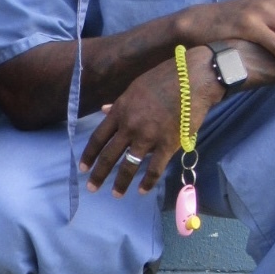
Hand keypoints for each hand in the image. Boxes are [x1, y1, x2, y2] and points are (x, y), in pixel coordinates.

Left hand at [78, 48, 218, 197]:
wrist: (191, 79)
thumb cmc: (163, 79)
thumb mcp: (135, 88)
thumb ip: (119, 103)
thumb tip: (104, 110)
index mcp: (120, 111)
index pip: (98, 138)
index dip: (89, 154)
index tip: (82, 167)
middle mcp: (129, 126)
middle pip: (109, 155)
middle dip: (98, 174)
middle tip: (91, 187)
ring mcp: (148, 137)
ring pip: (129, 166)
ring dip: (121, 182)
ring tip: (115, 194)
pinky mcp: (168, 145)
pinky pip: (154, 169)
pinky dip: (147, 182)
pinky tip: (142, 191)